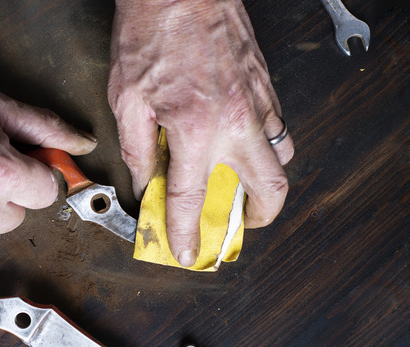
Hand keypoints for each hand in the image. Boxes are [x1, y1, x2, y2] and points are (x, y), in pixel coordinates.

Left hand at [108, 0, 293, 265]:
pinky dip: (265, 147)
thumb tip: (146, 183)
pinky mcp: (265, 85)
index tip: (189, 253)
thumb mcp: (128, 98)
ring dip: (265, 184)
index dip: (188, 233)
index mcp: (196, 127)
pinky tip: (241, 147)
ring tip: (241, 191)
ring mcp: (258, 102)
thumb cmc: (152, 31)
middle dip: (256, 221)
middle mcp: (236, 120)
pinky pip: (278, 128)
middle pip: (267, 190)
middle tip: (236, 228)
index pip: (193, 198)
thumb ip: (139, 149)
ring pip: (281, 160)